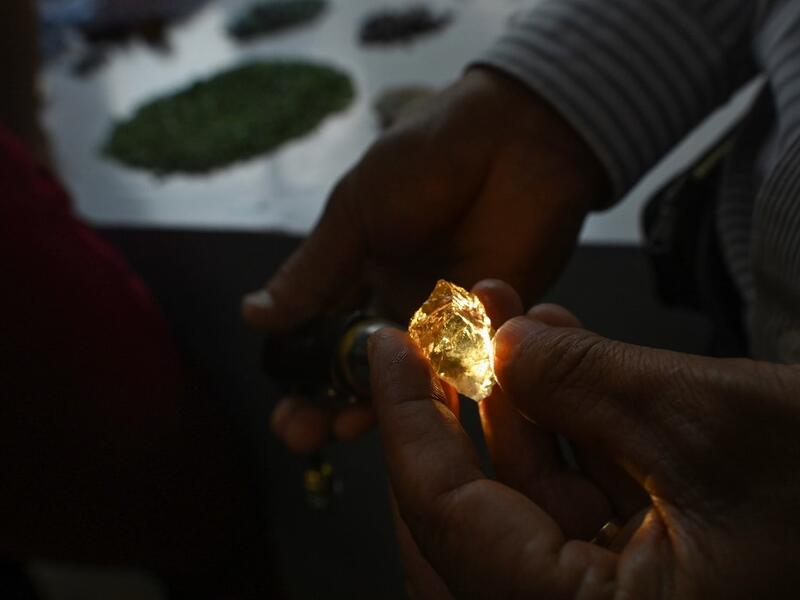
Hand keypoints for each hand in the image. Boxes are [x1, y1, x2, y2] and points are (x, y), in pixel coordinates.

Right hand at [243, 68, 606, 451]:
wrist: (513, 137)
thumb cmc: (424, 161)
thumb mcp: (354, 213)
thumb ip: (313, 271)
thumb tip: (252, 316)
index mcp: (358, 277)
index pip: (321, 340)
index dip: (301, 377)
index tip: (283, 406)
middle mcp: (397, 309)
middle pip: (357, 372)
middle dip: (326, 406)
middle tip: (300, 432)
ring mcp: (444, 325)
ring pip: (404, 384)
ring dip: (373, 409)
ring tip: (342, 428)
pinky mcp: (491, 330)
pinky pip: (458, 373)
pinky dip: (433, 392)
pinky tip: (410, 407)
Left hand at [369, 282, 799, 597]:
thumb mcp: (703, 422)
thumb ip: (582, 379)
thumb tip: (496, 344)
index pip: (444, 518)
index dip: (405, 420)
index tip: (385, 347)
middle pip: (467, 518)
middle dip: (454, 410)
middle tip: (444, 331)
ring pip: (520, 501)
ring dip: (509, 402)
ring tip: (505, 313)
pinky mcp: (644, 581)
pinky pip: (571, 501)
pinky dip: (560, 426)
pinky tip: (556, 352)